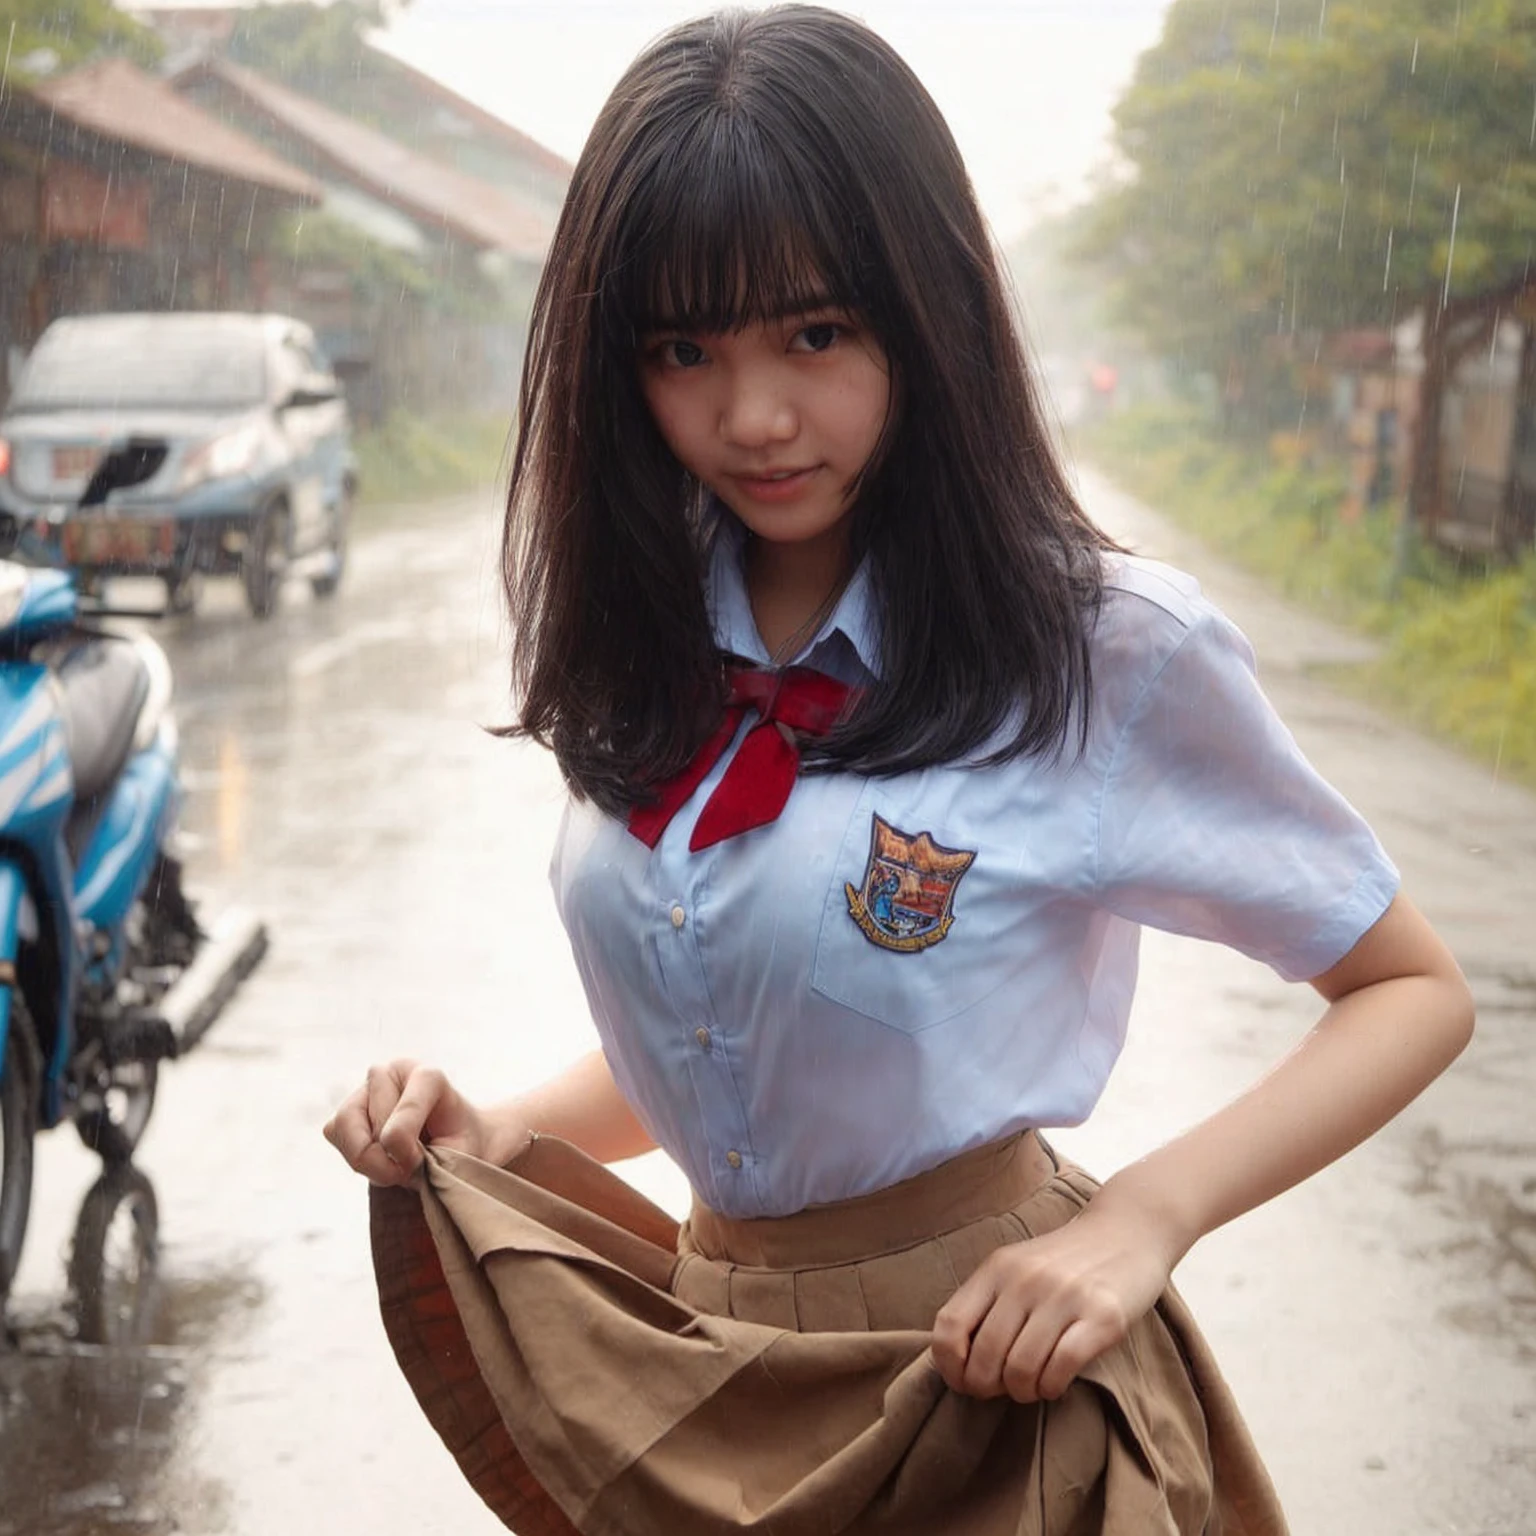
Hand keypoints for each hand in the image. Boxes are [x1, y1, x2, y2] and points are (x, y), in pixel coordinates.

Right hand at [322, 1058, 504, 1185]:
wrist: (455, 1142)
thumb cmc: (459, 1146)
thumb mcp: (459, 1154)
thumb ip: (428, 1155)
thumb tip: (388, 1151)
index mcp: (427, 1075)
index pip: (405, 1113)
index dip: (408, 1153)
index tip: (422, 1166)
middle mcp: (392, 1072)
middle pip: (374, 1126)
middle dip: (388, 1161)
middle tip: (409, 1172)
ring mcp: (365, 1087)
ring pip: (345, 1126)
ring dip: (366, 1160)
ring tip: (392, 1170)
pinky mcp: (347, 1107)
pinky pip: (334, 1132)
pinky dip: (353, 1155)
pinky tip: (379, 1160)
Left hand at [930, 1194, 1181, 1403]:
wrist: (1127, 1231)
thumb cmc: (1066, 1263)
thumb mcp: (1017, 1269)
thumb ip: (988, 1305)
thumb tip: (960, 1365)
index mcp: (997, 1268)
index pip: (949, 1326)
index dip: (949, 1366)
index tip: (964, 1381)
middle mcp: (1025, 1279)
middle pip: (985, 1356)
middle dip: (988, 1388)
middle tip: (1003, 1389)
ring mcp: (1064, 1295)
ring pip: (1021, 1368)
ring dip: (1023, 1391)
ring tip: (1033, 1386)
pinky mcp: (1103, 1315)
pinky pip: (1062, 1367)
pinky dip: (1052, 1387)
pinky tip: (1056, 1383)